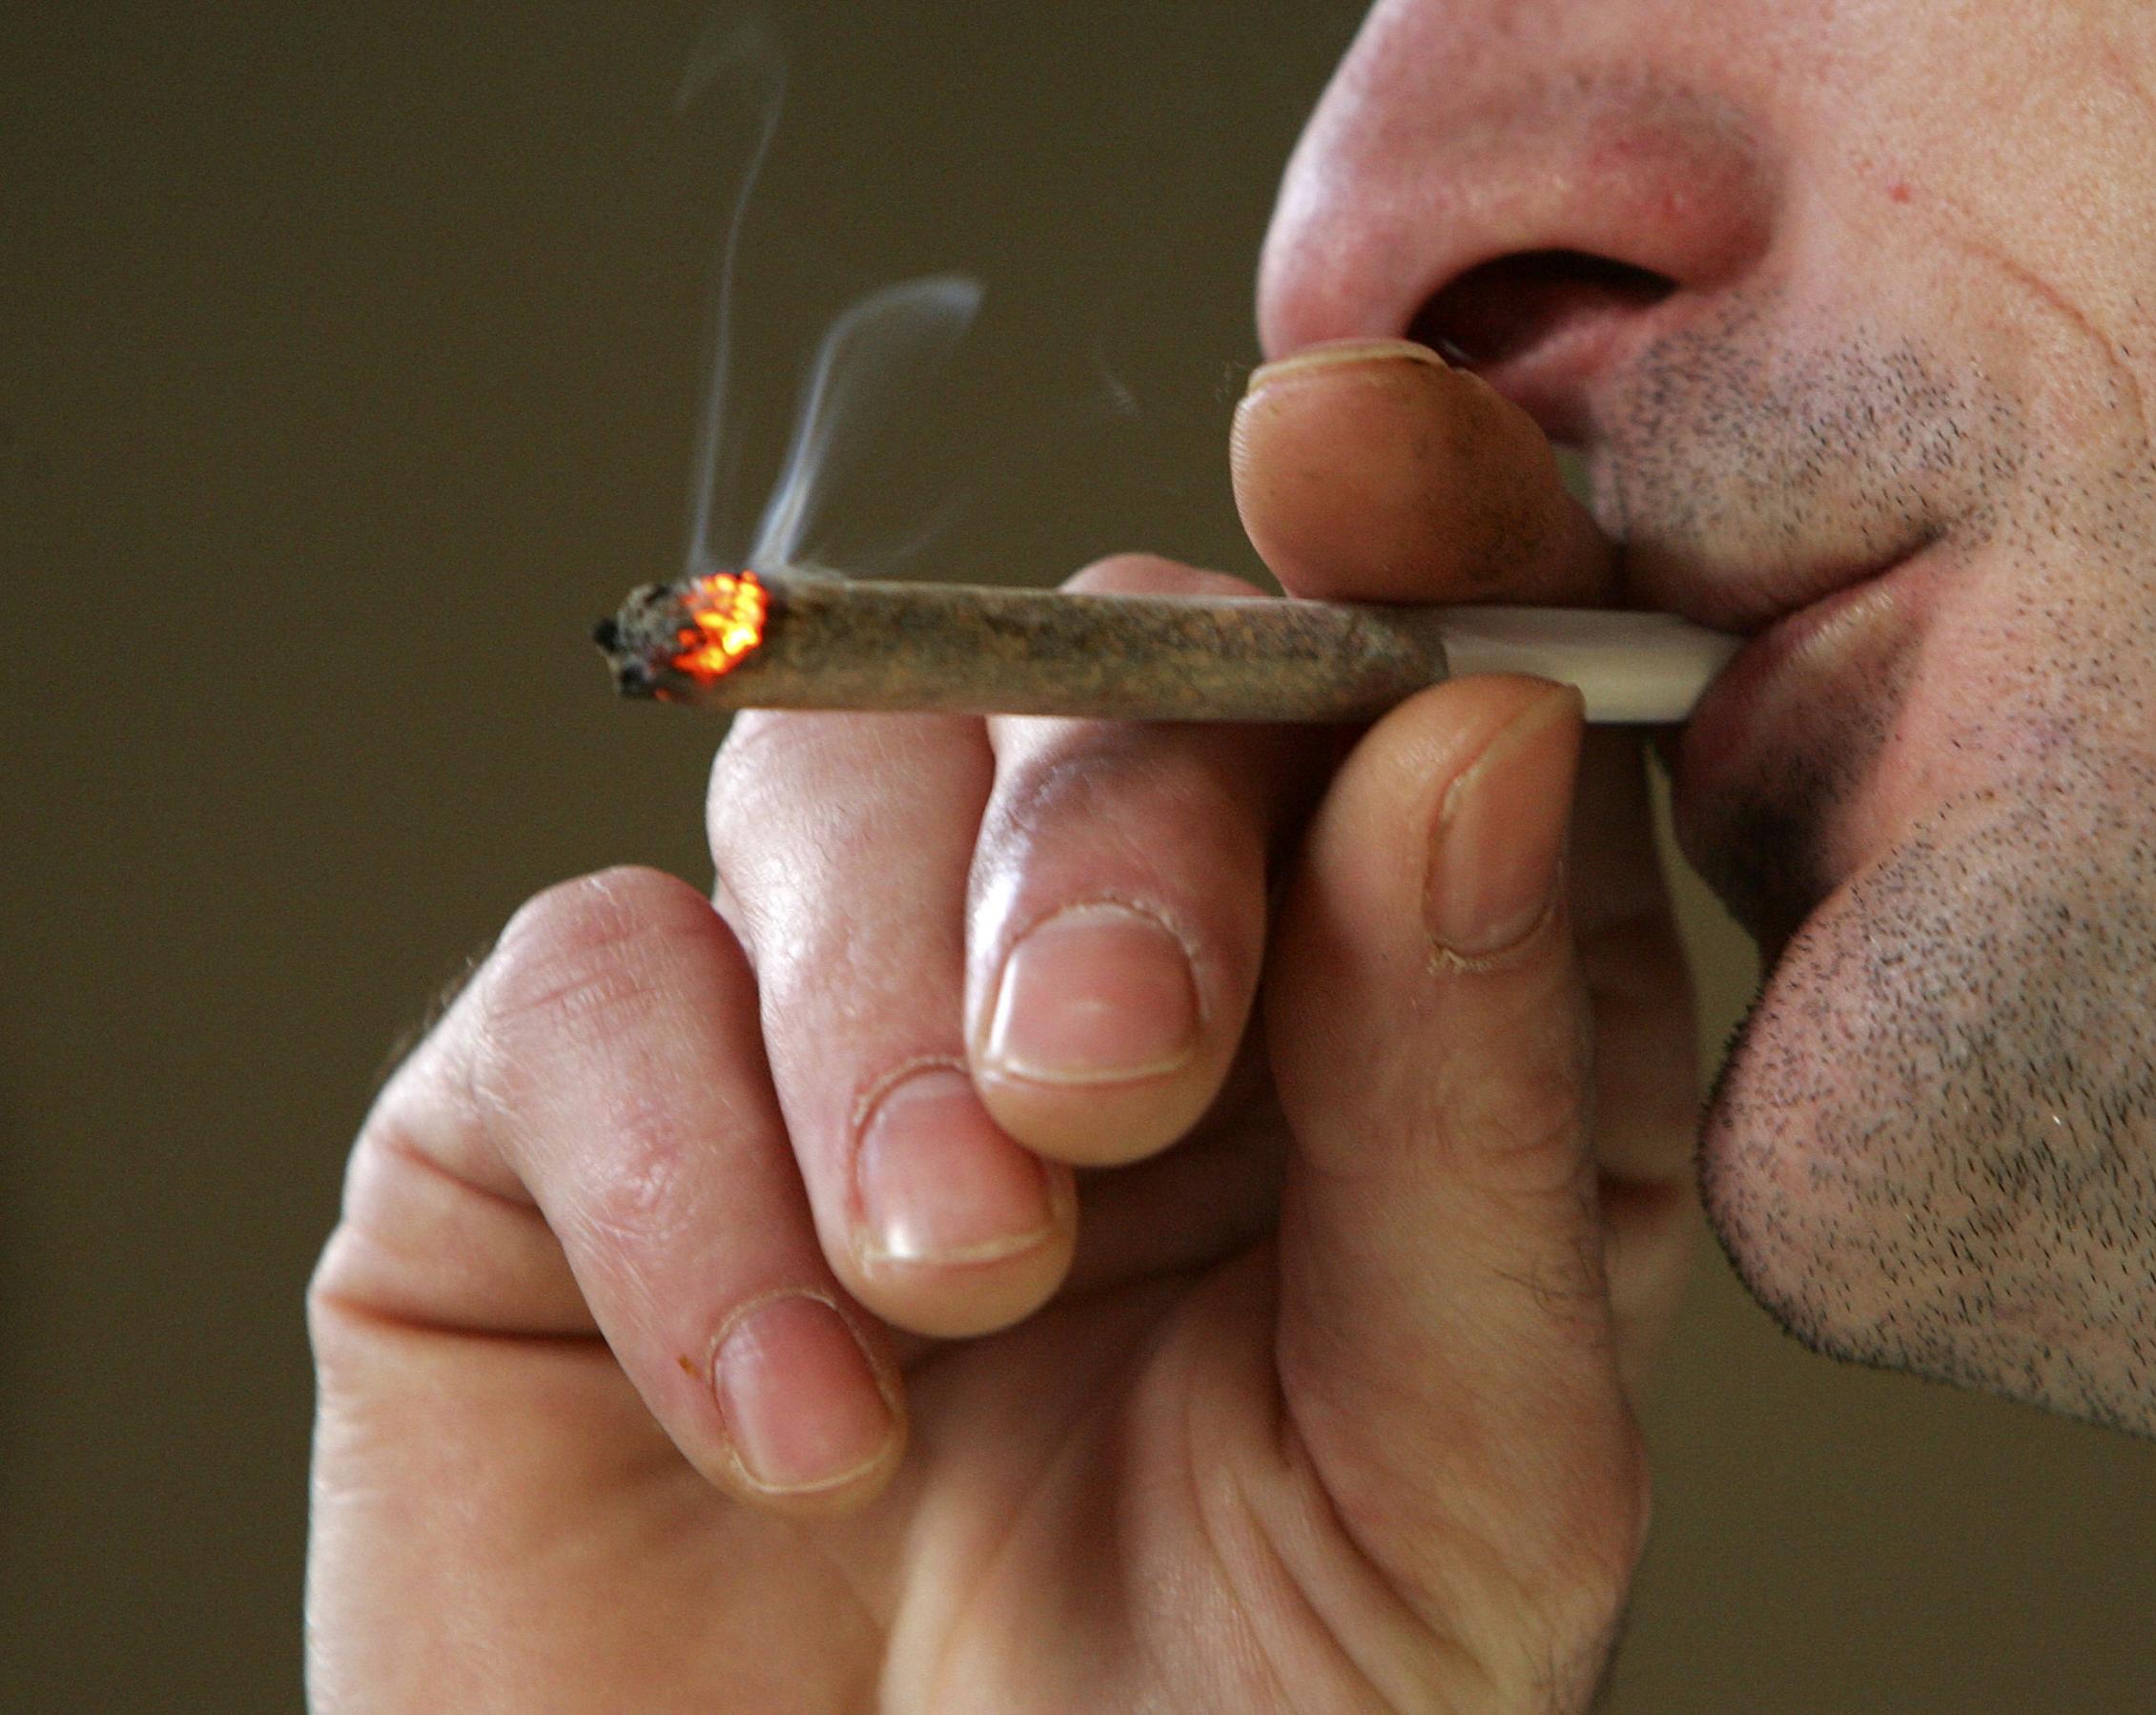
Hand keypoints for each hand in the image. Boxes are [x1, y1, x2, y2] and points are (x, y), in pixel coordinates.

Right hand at [306, 341, 1701, 1711]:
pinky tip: (794, 1418)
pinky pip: (586, 986)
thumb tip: (1467, 722)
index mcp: (1391, 1013)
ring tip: (954, 1282)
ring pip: (830, 768)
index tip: (1353, 455)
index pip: (1416, 663)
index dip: (1405, 523)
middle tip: (1110, 1077)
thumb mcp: (1456, 1471)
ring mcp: (831, 1021)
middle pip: (1106, 674)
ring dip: (893, 1017)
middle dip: (1113, 838)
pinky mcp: (573, 1121)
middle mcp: (1118, 969)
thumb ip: (1483, 1104)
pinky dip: (686, 1184)